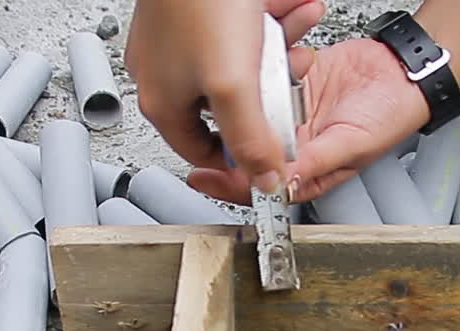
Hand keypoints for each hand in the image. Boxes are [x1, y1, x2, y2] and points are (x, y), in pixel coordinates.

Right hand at [125, 0, 325, 190]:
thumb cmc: (200, 1)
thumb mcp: (233, 86)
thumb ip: (250, 140)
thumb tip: (264, 182)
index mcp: (164, 103)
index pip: (207, 154)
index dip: (246, 156)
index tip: (275, 149)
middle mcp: (169, 76)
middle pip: (234, 106)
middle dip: (273, 86)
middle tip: (290, 69)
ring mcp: (185, 43)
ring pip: (246, 64)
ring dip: (281, 46)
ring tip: (295, 22)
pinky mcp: (203, 15)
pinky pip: (246, 31)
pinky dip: (273, 20)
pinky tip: (288, 6)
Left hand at [189, 38, 428, 204]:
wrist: (404, 71)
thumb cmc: (390, 116)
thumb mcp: (351, 145)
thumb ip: (313, 163)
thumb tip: (280, 183)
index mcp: (305, 169)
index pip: (259, 185)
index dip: (229, 185)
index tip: (204, 178)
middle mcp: (293, 142)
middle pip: (245, 146)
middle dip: (225, 133)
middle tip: (208, 122)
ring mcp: (288, 110)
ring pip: (251, 106)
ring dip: (247, 90)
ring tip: (246, 77)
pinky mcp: (291, 78)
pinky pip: (269, 73)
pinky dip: (270, 62)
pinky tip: (278, 56)